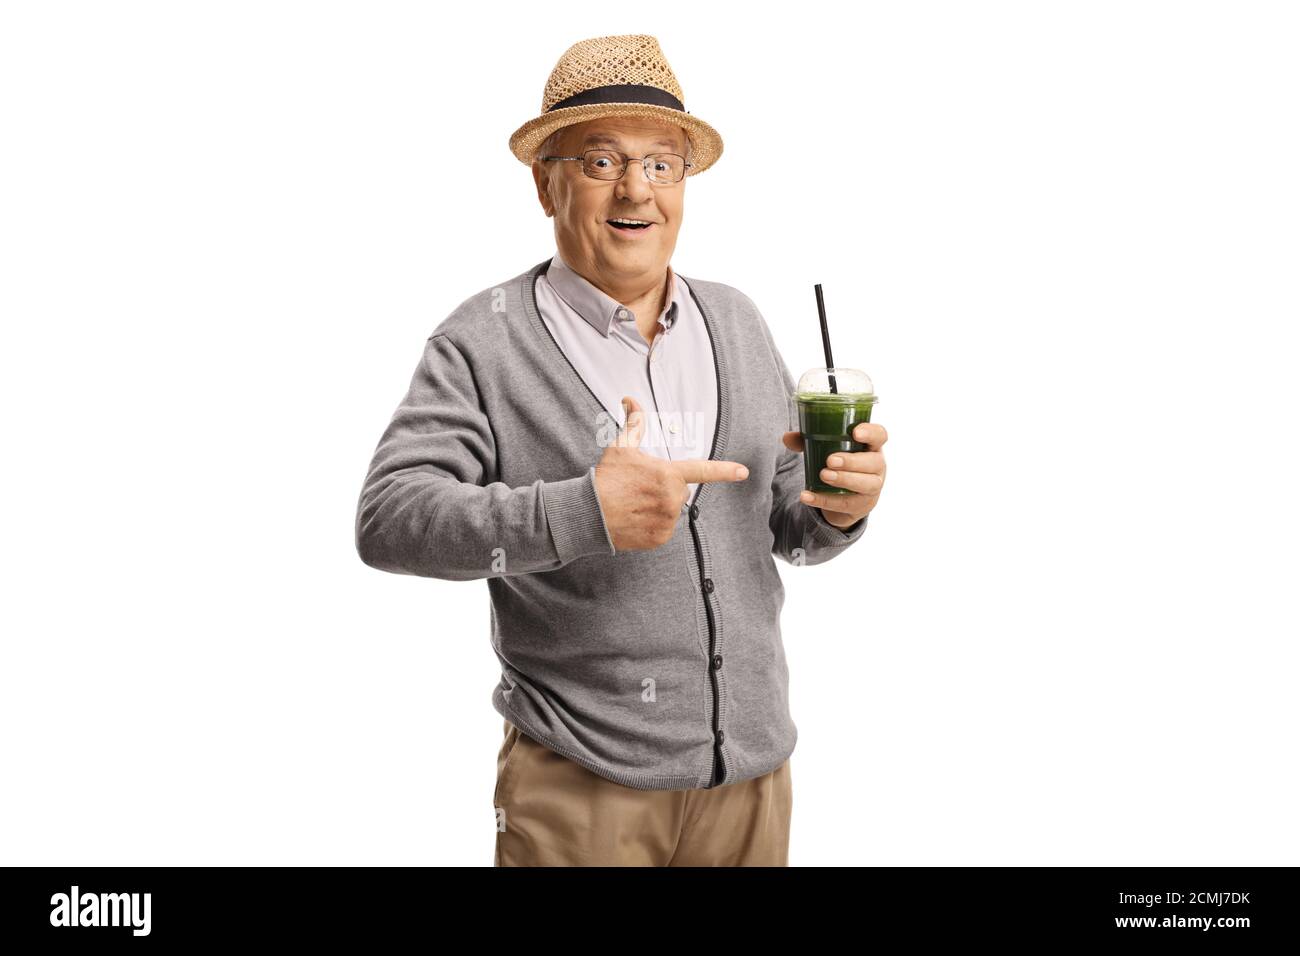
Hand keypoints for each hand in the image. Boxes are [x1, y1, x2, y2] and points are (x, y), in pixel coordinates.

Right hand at [594, 396, 750, 550]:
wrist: (589, 514)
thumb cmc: (606, 479)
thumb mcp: (620, 447)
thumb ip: (634, 423)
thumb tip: (631, 400)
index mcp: (667, 474)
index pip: (702, 470)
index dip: (724, 471)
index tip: (742, 472)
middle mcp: (671, 498)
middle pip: (681, 491)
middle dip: (667, 488)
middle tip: (642, 488)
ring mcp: (667, 520)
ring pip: (673, 510)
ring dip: (660, 507)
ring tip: (636, 504)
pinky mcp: (660, 538)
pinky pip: (665, 529)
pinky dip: (654, 525)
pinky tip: (636, 518)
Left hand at [781, 422, 887, 528]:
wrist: (846, 499)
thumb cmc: (840, 465)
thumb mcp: (827, 450)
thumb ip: (807, 442)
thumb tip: (787, 437)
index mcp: (871, 446)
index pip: (880, 435)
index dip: (871, 433)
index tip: (855, 432)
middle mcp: (877, 466)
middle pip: (873, 462)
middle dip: (852, 461)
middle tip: (830, 460)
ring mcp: (872, 488)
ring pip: (866, 484)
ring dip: (844, 479)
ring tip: (824, 475)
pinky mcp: (861, 506)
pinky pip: (844, 504)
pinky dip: (824, 500)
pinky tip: (807, 496)